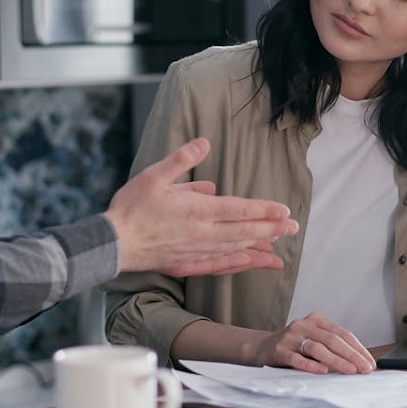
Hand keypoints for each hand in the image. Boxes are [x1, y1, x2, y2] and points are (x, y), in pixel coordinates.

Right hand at [104, 137, 299, 276]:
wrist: (112, 243)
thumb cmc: (131, 207)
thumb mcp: (154, 175)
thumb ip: (182, 159)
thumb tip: (205, 142)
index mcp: (197, 210)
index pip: (239, 210)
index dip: (264, 210)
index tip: (284, 210)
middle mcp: (202, 233)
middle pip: (244, 232)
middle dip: (271, 229)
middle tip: (293, 228)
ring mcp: (196, 251)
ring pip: (235, 250)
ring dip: (259, 247)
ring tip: (278, 246)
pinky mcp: (186, 263)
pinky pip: (218, 266)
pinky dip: (237, 264)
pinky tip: (247, 263)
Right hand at [256, 312, 374, 374]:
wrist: (262, 348)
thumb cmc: (295, 346)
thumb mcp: (314, 340)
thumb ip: (332, 347)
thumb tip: (360, 363)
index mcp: (316, 320)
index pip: (342, 333)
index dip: (358, 348)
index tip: (370, 362)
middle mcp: (303, 325)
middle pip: (332, 340)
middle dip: (352, 355)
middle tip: (365, 369)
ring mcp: (290, 337)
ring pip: (317, 348)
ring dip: (337, 361)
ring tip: (350, 371)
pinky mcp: (279, 350)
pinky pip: (298, 359)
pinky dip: (312, 365)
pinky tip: (323, 371)